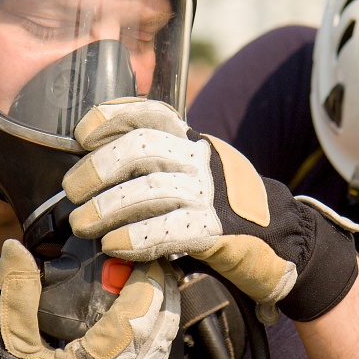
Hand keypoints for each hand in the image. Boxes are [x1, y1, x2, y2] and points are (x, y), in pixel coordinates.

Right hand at [0, 239, 179, 358]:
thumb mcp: (7, 344)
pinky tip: (152, 317)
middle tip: (155, 262)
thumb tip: (16, 247)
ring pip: (160, 351)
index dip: (142, 286)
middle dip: (159, 295)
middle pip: (155, 334)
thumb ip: (14, 294)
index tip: (142, 257)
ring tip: (156, 282)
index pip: (131, 322)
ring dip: (160, 315)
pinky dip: (153, 340)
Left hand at [61, 99, 358, 321]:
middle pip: (142, 149)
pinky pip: (172, 229)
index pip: (150, 114)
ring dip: (108, 207)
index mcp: (192, 142)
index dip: (112, 116)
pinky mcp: (219, 231)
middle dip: (99, 167)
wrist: (285, 243)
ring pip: (151, 190)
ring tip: (84, 225)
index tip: (83, 134)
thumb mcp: (192, 176)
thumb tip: (91, 179)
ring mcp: (213, 194)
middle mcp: (201, 160)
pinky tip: (115, 245)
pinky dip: (136, 237)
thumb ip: (153, 171)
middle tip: (73, 191)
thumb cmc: (224, 211)